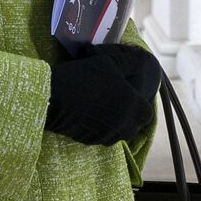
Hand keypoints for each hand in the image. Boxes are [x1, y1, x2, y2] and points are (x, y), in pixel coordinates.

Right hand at [45, 45, 160, 145]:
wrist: (54, 98)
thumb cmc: (86, 77)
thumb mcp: (111, 62)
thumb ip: (132, 62)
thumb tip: (143, 59)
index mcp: (134, 108)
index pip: (146, 112)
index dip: (140, 103)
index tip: (130, 94)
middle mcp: (125, 126)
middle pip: (134, 125)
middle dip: (129, 115)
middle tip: (116, 101)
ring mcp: (108, 136)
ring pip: (118, 132)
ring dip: (115, 122)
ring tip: (102, 107)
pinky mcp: (91, 141)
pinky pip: (102, 136)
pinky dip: (100, 127)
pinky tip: (89, 114)